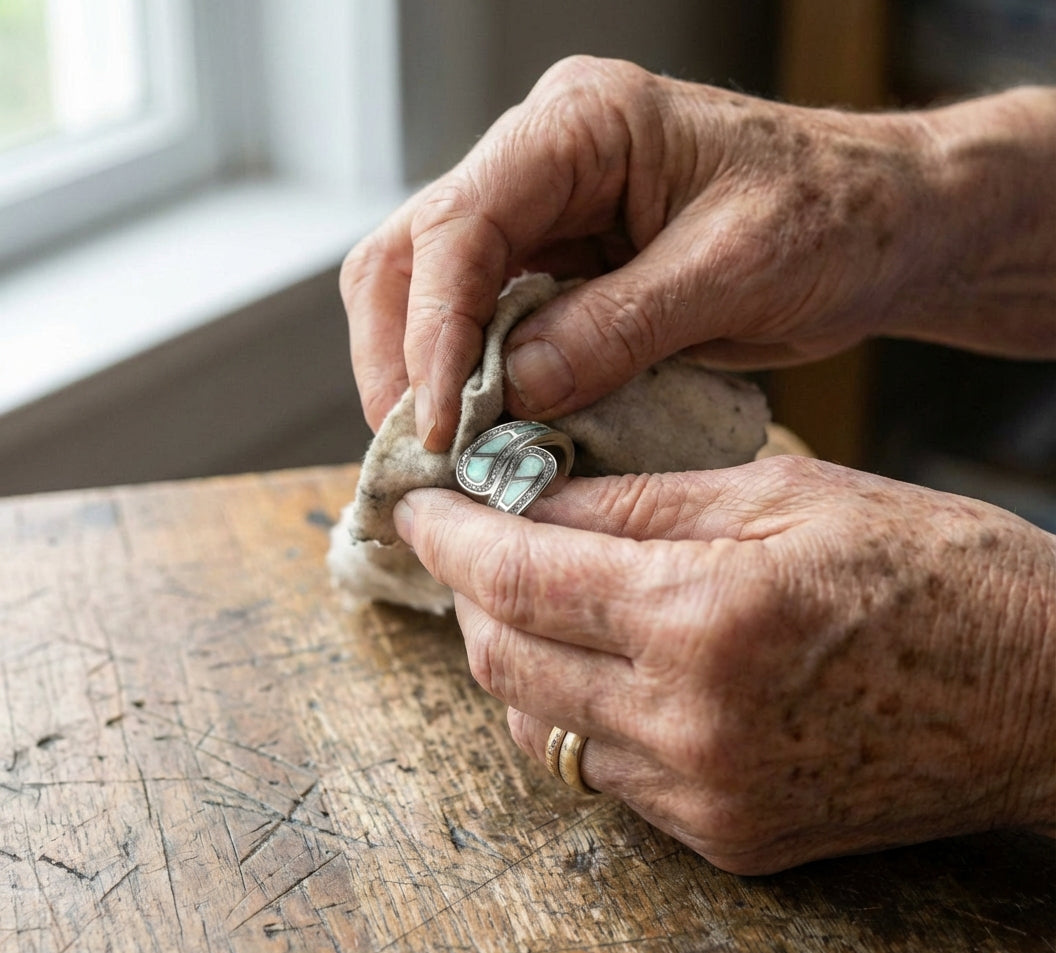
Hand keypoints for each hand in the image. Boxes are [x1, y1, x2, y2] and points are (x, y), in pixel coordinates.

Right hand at [342, 56, 1055, 448]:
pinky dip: (472, 380)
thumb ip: (615, 328)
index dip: (433, 332)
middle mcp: (542, 160)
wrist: (879, 225)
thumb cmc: (830, 219)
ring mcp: (544, 213)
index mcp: (580, 125)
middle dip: (401, 356)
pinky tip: (484, 431)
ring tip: (442, 453)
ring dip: (423, 373)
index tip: (441, 426)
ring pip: (431, 289)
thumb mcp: (730, 272)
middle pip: (414, 253)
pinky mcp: (560, 266)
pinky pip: (486, 322)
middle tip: (419, 452)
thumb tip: (511, 394)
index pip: (460, 224)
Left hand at [393, 456, 1055, 873]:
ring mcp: (704, 796)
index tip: (418, 504)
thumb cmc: (932, 570)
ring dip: (513, 655)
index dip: (451, 536)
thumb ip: (638, 502)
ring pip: (538, 726)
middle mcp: (688, 723)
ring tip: (533, 595)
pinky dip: (573, 712)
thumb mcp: (782, 494)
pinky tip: (599, 663)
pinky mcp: (726, 837)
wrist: (1040, 696)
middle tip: (473, 540)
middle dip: (469, 592)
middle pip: (503, 662)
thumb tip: (532, 495)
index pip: (519, 576)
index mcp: (704, 616)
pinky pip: (601, 773)